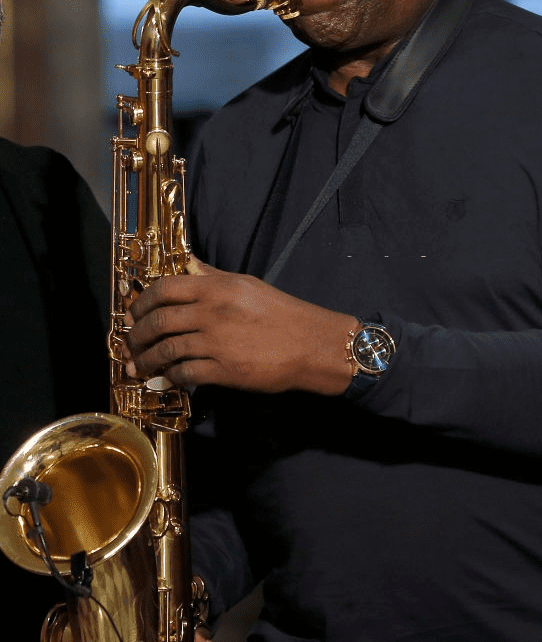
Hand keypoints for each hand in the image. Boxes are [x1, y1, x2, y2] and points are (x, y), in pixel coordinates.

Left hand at [123, 256, 356, 393]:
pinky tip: (168, 377)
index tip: (133, 312)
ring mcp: (217, 343)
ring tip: (138, 365)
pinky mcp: (224, 371)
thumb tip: (188, 264)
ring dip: (147, 359)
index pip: (164, 289)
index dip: (142, 301)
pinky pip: (185, 373)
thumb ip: (212, 275)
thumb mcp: (247, 284)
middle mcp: (212, 312)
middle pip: (159, 321)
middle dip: (136, 333)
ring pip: (166, 350)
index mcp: (217, 287)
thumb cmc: (282, 313)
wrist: (311, 345)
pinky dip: (171, 376)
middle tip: (130, 341)